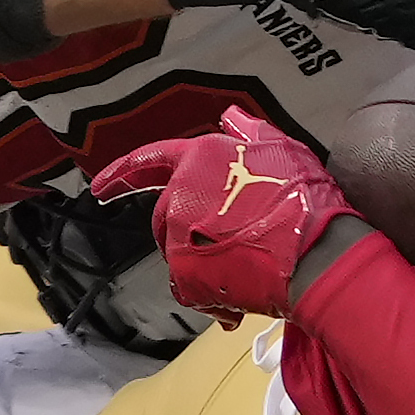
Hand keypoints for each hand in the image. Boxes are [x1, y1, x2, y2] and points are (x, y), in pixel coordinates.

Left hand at [91, 108, 353, 321]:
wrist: (316, 251)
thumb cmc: (304, 197)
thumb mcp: (281, 148)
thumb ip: (249, 132)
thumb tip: (230, 116)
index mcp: (197, 159)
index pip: (148, 161)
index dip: (121, 174)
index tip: (98, 189)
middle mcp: (179, 194)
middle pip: (165, 217)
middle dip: (187, 235)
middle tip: (228, 249)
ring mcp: (179, 235)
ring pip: (179, 254)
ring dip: (204, 265)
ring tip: (245, 273)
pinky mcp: (184, 272)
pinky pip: (188, 288)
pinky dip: (209, 295)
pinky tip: (239, 298)